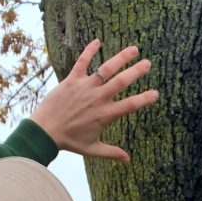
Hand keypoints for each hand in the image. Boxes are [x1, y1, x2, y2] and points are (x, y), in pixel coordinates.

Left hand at [30, 39, 158, 162]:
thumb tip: (128, 159)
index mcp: (105, 115)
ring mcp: (85, 87)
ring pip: (106, 68)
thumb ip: (111, 152)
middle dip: (136, 71)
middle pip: (121, 81)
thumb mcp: (92, 150)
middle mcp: (97, 98)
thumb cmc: (69, 142)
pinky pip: (82, 62)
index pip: (130, 105)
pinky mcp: (72, 80)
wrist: (45, 131)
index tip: (156, 93)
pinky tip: (98, 41)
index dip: (144, 99)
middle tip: (148, 64)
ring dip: (121, 57)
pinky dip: (89, 50)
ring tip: (134, 49)